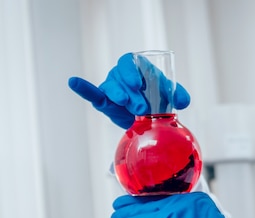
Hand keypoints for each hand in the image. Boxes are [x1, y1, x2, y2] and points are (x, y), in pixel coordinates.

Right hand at [68, 52, 190, 128]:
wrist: (148, 117)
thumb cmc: (158, 99)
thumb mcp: (170, 96)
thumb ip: (179, 95)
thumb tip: (181, 101)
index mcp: (136, 67)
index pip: (129, 62)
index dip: (131, 71)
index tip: (138, 84)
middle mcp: (121, 75)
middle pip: (120, 77)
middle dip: (131, 92)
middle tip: (142, 107)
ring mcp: (111, 87)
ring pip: (110, 89)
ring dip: (119, 97)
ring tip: (130, 108)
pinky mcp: (104, 102)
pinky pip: (92, 93)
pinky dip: (83, 88)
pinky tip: (73, 82)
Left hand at [111, 192, 254, 217]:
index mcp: (197, 198)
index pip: (167, 196)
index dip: (148, 199)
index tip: (136, 202)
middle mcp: (189, 197)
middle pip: (155, 197)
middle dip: (134, 202)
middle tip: (118, 204)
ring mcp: (181, 205)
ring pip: (147, 206)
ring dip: (128, 213)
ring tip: (115, 217)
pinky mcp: (172, 216)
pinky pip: (145, 217)